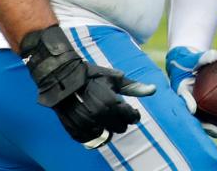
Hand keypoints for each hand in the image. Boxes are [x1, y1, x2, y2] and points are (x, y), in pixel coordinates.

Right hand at [20, 25, 154, 147]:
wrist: (62, 78)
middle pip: (120, 128)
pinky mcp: (74, 130)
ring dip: (108, 128)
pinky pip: (90, 139)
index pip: (131, 117)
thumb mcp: (115, 78)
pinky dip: (94, 133)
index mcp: (111, 102)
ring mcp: (86, 124)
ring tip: (106, 118)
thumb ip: (134, 87)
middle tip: (118, 113)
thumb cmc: (92, 76)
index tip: (133, 112)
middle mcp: (99, 116)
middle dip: (122, 121)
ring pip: (105, 135)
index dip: (134, 115)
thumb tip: (154, 90)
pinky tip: (95, 123)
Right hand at [165, 46, 216, 139]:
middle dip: (206, 125)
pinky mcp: (200, 111)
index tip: (193, 108)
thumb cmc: (190, 61)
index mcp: (181, 89)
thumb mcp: (194, 58)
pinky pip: (209, 121)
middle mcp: (186, 102)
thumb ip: (203, 57)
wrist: (186, 65)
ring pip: (203, 123)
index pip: (183, 96)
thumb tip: (214, 55)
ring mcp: (193, 108)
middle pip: (195, 117)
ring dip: (216, 131)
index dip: (187, 103)